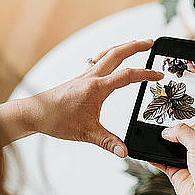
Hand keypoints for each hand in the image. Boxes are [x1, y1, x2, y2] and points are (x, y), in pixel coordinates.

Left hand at [21, 40, 162, 156]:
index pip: (126, 76)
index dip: (145, 74)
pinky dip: (109, 55)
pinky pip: (97, 61)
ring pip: (106, 54)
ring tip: (134, 45)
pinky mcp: (79, 79)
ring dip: (122, 47)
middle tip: (150, 42)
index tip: (159, 75)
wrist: (34, 113)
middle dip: (135, 46)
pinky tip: (110, 60)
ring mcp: (84, 76)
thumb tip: (124, 151)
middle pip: (117, 54)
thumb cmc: (56, 119)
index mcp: (96, 88)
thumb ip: (107, 142)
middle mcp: (91, 77)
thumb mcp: (85, 133)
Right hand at [152, 101, 194, 194]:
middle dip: (178, 120)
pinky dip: (155, 155)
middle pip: (189, 126)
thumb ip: (182, 131)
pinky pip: (163, 159)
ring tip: (154, 128)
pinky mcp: (178, 170)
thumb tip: (167, 132)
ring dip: (164, 139)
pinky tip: (148, 149)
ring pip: (174, 143)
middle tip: (166, 110)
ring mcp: (191, 158)